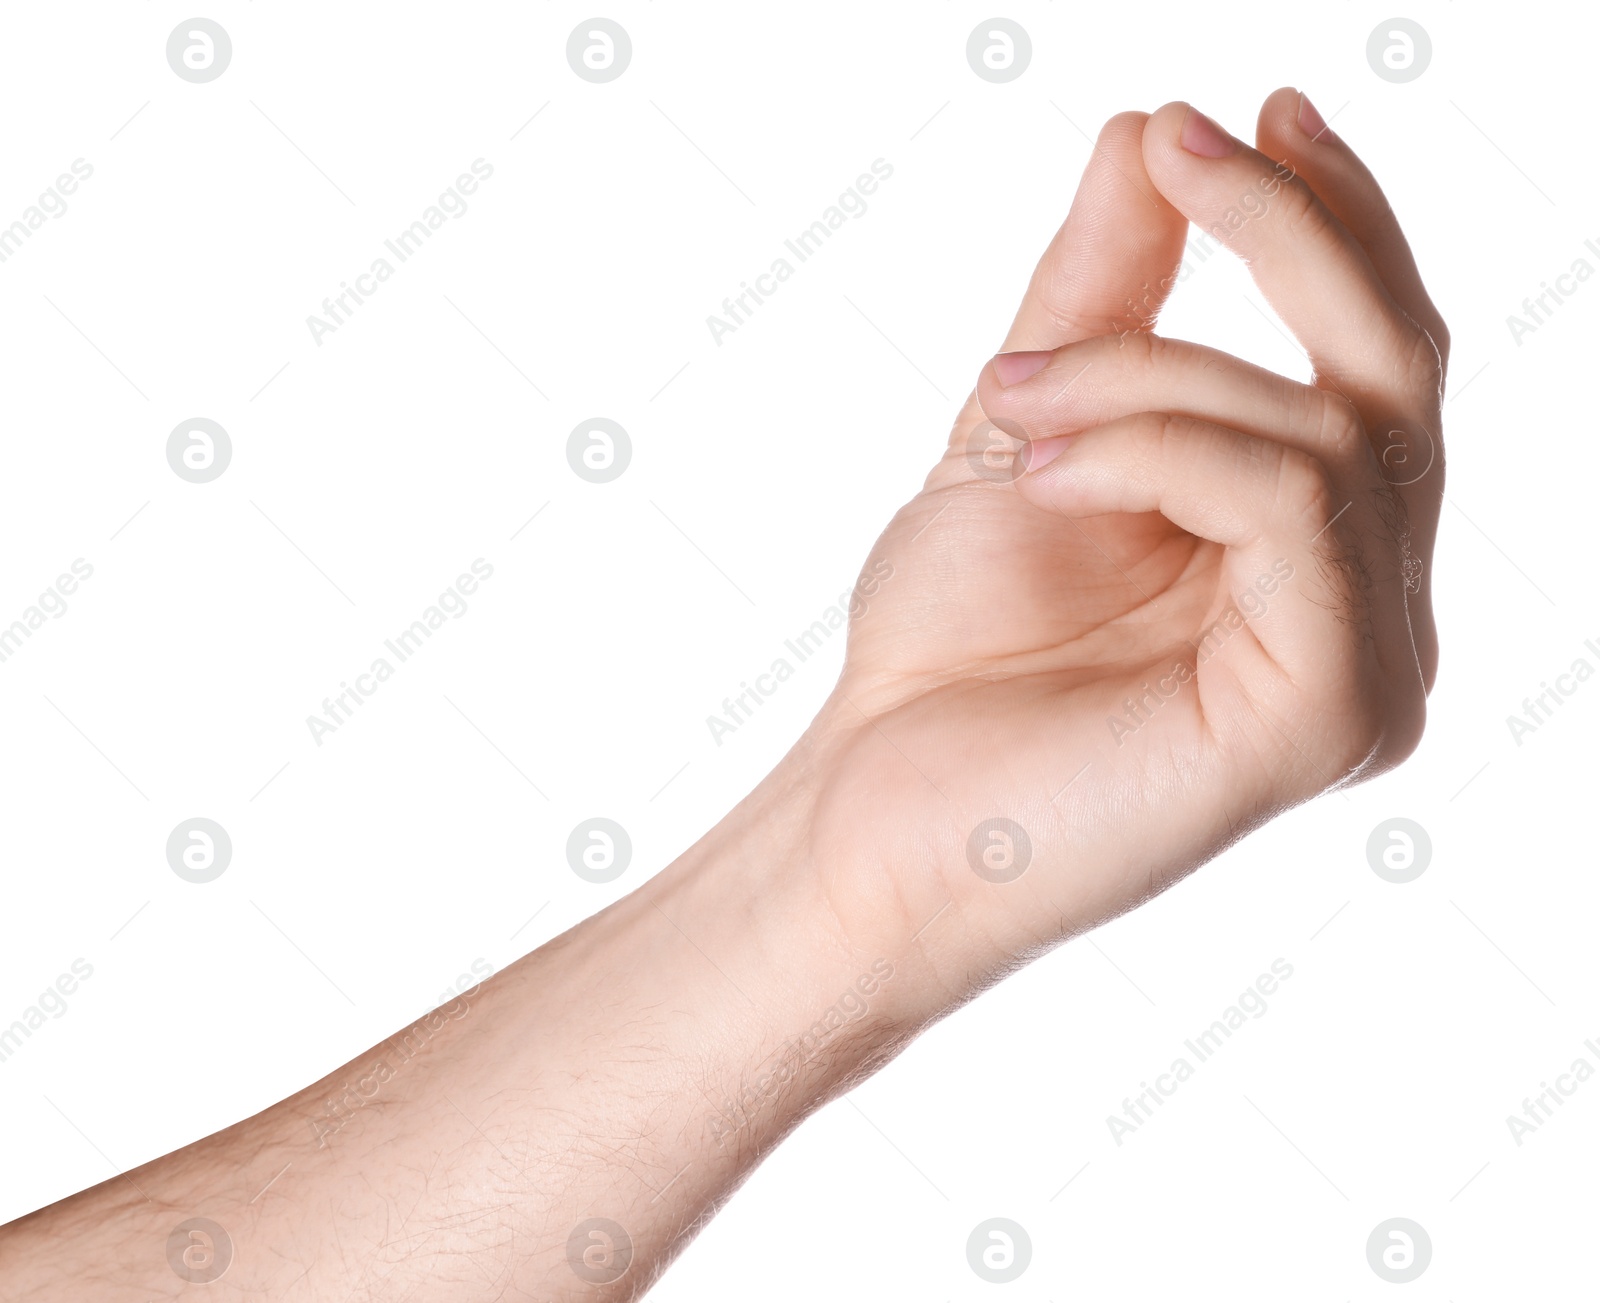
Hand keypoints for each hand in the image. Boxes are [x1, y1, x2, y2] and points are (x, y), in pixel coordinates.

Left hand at [799, 90, 1447, 1017]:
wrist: (873, 804)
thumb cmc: (947, 646)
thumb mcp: (1029, 431)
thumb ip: (1106, 297)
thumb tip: (1149, 133)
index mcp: (1313, 554)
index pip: (1373, 363)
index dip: (1335, 225)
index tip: (1243, 115)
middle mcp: (1367, 607)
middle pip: (1397, 369)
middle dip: (1288, 233)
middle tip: (1181, 147)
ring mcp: (1367, 665)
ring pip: (1333, 426)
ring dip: (1151, 373)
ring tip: (1016, 398)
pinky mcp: (1332, 711)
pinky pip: (1295, 506)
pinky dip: (1159, 452)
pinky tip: (1047, 477)